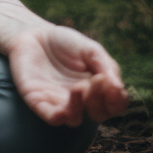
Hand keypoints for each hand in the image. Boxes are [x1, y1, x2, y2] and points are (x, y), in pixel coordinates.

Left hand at [6, 25, 128, 127]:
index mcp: (97, 90)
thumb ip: (106, 66)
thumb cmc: (65, 43)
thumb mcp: (90, 49)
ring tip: (78, 88)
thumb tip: (119, 88)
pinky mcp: (38, 100)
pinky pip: (50, 117)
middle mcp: (80, 101)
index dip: (117, 100)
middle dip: (99, 101)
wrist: (33, 33)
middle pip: (98, 114)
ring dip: (79, 109)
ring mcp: (59, 102)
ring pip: (74, 119)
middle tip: (97, 81)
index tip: (111, 83)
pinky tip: (62, 111)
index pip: (114, 106)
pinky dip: (57, 117)